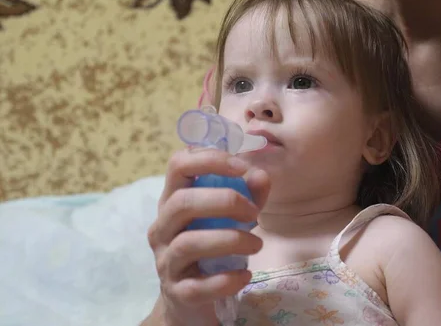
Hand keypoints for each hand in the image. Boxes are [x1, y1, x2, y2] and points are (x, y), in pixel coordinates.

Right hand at [146, 148, 269, 325]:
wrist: (191, 298)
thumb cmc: (211, 247)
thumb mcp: (229, 218)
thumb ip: (248, 195)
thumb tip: (260, 175)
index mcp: (173, 200)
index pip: (178, 165)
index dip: (209, 160)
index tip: (241, 167)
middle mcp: (162, 228)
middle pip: (182, 203)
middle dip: (224, 201)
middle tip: (253, 214)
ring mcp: (166, 261)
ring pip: (188, 243)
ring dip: (230, 240)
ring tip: (257, 244)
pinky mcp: (177, 292)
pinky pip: (198, 286)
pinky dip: (226, 279)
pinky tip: (245, 275)